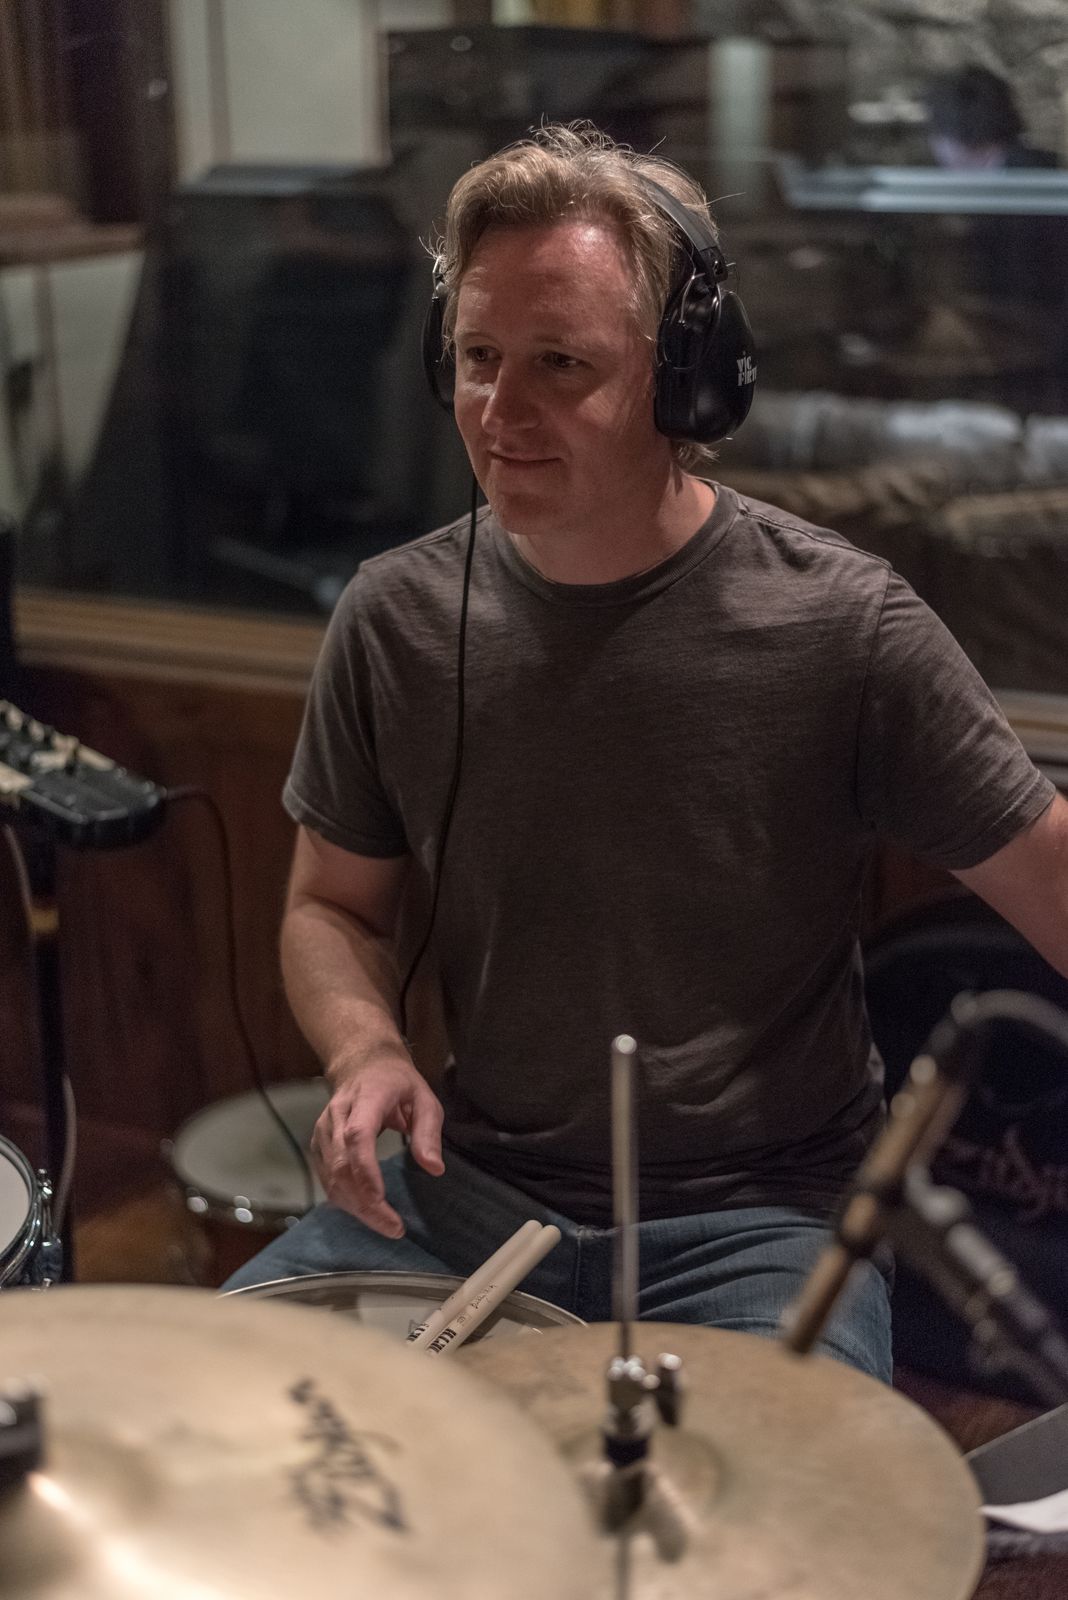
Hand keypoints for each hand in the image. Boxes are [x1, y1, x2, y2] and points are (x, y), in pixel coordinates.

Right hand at [311, 1054, 444, 1236]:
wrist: (361, 1065)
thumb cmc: (397, 1083)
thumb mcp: (424, 1098)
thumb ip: (429, 1132)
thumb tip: (434, 1169)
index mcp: (366, 1099)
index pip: (357, 1137)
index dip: (366, 1172)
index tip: (381, 1200)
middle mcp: (337, 1115)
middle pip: (342, 1165)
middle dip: (365, 1202)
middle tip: (393, 1228)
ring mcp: (322, 1131)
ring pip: (331, 1177)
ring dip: (356, 1207)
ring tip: (385, 1225)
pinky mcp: (317, 1145)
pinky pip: (327, 1179)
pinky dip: (345, 1200)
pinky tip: (366, 1211)